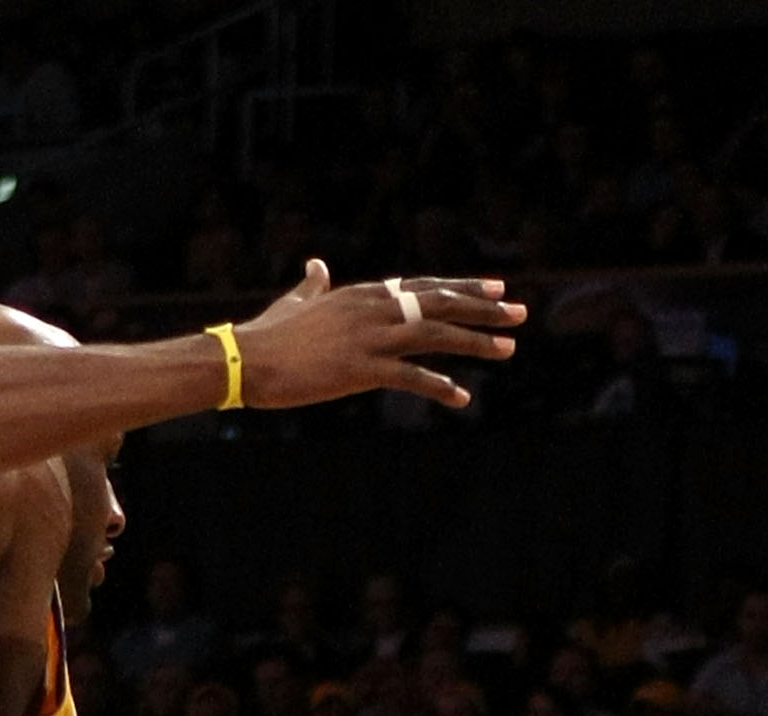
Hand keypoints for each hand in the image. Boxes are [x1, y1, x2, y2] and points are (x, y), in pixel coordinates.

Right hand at [235, 261, 523, 411]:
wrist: (248, 358)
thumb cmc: (270, 335)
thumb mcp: (298, 304)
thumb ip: (313, 285)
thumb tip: (316, 265)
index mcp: (364, 293)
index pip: (424, 287)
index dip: (462, 289)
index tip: (496, 290)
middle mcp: (374, 307)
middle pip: (440, 304)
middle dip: (483, 309)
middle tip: (520, 312)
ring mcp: (370, 337)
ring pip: (436, 335)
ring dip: (476, 342)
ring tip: (509, 349)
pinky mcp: (362, 369)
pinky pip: (411, 377)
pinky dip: (439, 387)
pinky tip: (462, 398)